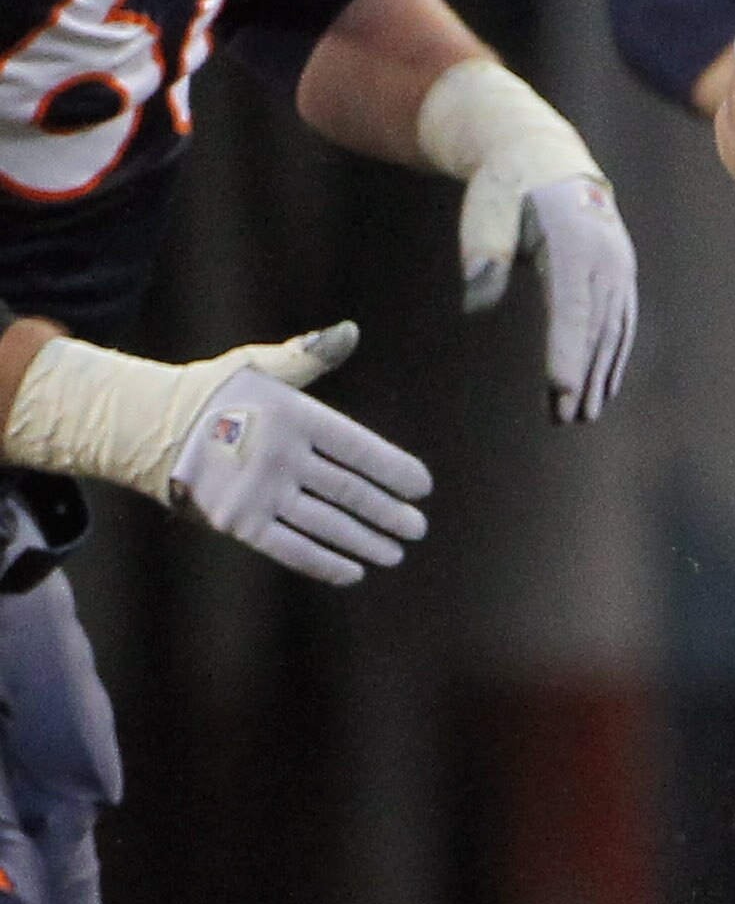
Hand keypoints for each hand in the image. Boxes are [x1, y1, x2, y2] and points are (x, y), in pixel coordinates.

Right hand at [1, 322, 433, 583]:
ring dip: (365, 542)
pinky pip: (291, 548)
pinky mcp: (236, 522)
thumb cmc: (215, 393)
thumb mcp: (260, 366)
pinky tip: (353, 571)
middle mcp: (280, 456)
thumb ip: (309, 356)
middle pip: (349, 491)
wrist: (143, 426)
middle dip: (389, 513)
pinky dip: (325, 563)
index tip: (422, 487)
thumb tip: (349, 331)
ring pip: (327, 524)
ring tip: (393, 552)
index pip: (360, 448)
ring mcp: (257, 491)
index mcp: (294, 415)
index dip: (396, 470)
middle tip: (416, 528)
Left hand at [418, 60, 639, 419]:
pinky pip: (621, 324)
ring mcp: (619, 267)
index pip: (572, 306)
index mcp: (572, 240)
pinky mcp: (620, 275)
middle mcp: (605, 256)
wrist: (544, 157)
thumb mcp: (486, 207)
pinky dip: (613, 359)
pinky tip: (602, 388)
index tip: (559, 388)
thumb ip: (484, 250)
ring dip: (599, 376)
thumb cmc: (505, 185)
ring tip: (582, 416)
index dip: (566, 350)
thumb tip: (477, 299)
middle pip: (596, 328)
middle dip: (582, 376)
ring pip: (613, 331)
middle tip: (565, 419)